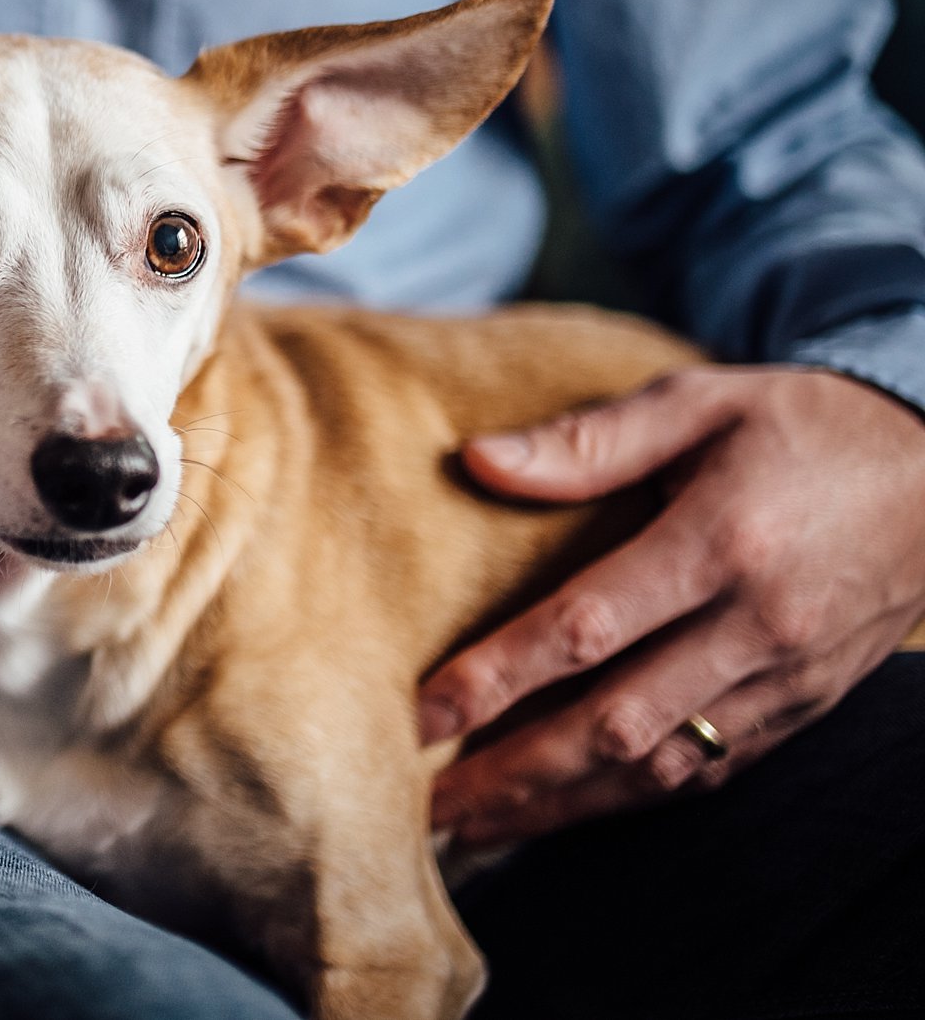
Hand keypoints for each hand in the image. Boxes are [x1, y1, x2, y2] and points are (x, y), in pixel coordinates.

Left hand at [419, 366, 924, 844]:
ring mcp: (786, 679)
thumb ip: (588, 440)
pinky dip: (633, 800)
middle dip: (515, 771)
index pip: (588, 628)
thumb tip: (477, 461)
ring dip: (564, 804)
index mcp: (720, 544)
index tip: (422, 714)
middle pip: (617, 722)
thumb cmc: (805, 426)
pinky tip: (568, 811)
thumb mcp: (701, 402)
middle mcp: (756, 627)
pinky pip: (710, 772)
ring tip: (480, 825)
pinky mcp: (804, 708)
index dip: (498, 678)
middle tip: (428, 803)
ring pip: (662, 766)